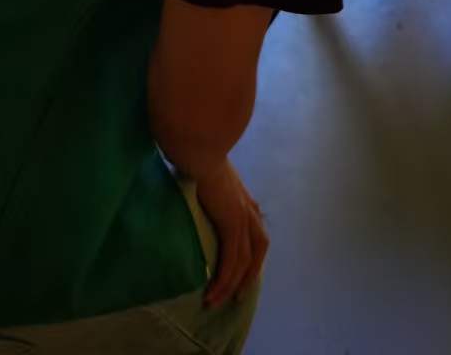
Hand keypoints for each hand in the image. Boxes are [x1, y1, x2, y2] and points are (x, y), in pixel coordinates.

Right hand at [193, 159, 268, 308]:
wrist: (199, 149)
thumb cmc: (197, 157)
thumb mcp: (207, 175)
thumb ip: (207, 188)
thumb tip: (191, 189)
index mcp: (244, 198)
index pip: (256, 230)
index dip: (251, 251)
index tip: (240, 270)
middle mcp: (249, 209)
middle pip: (259, 249)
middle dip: (249, 274)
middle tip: (236, 295)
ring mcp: (242, 217)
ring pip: (245, 262)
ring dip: (232, 286)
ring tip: (216, 302)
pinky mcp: (232, 223)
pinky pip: (232, 261)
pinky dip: (224, 280)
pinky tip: (211, 293)